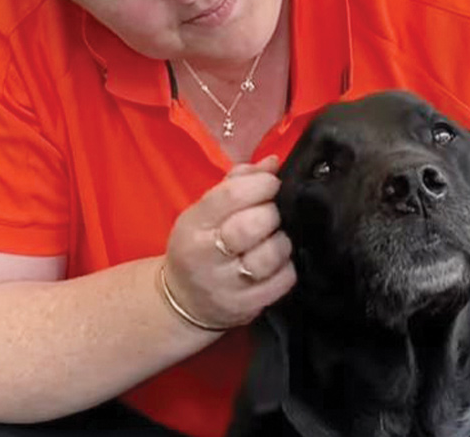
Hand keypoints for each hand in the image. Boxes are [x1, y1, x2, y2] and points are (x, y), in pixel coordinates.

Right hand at [162, 155, 295, 329]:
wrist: (182, 301)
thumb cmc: (200, 245)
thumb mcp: (205, 211)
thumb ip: (237, 182)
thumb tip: (273, 162)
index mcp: (194, 225)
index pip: (231, 196)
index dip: (262, 184)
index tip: (272, 183)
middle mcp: (206, 255)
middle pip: (252, 226)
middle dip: (272, 213)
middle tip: (273, 214)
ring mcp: (226, 285)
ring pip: (270, 256)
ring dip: (282, 242)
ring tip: (276, 239)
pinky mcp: (246, 307)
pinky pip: (282, 282)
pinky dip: (287, 268)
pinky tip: (278, 263)